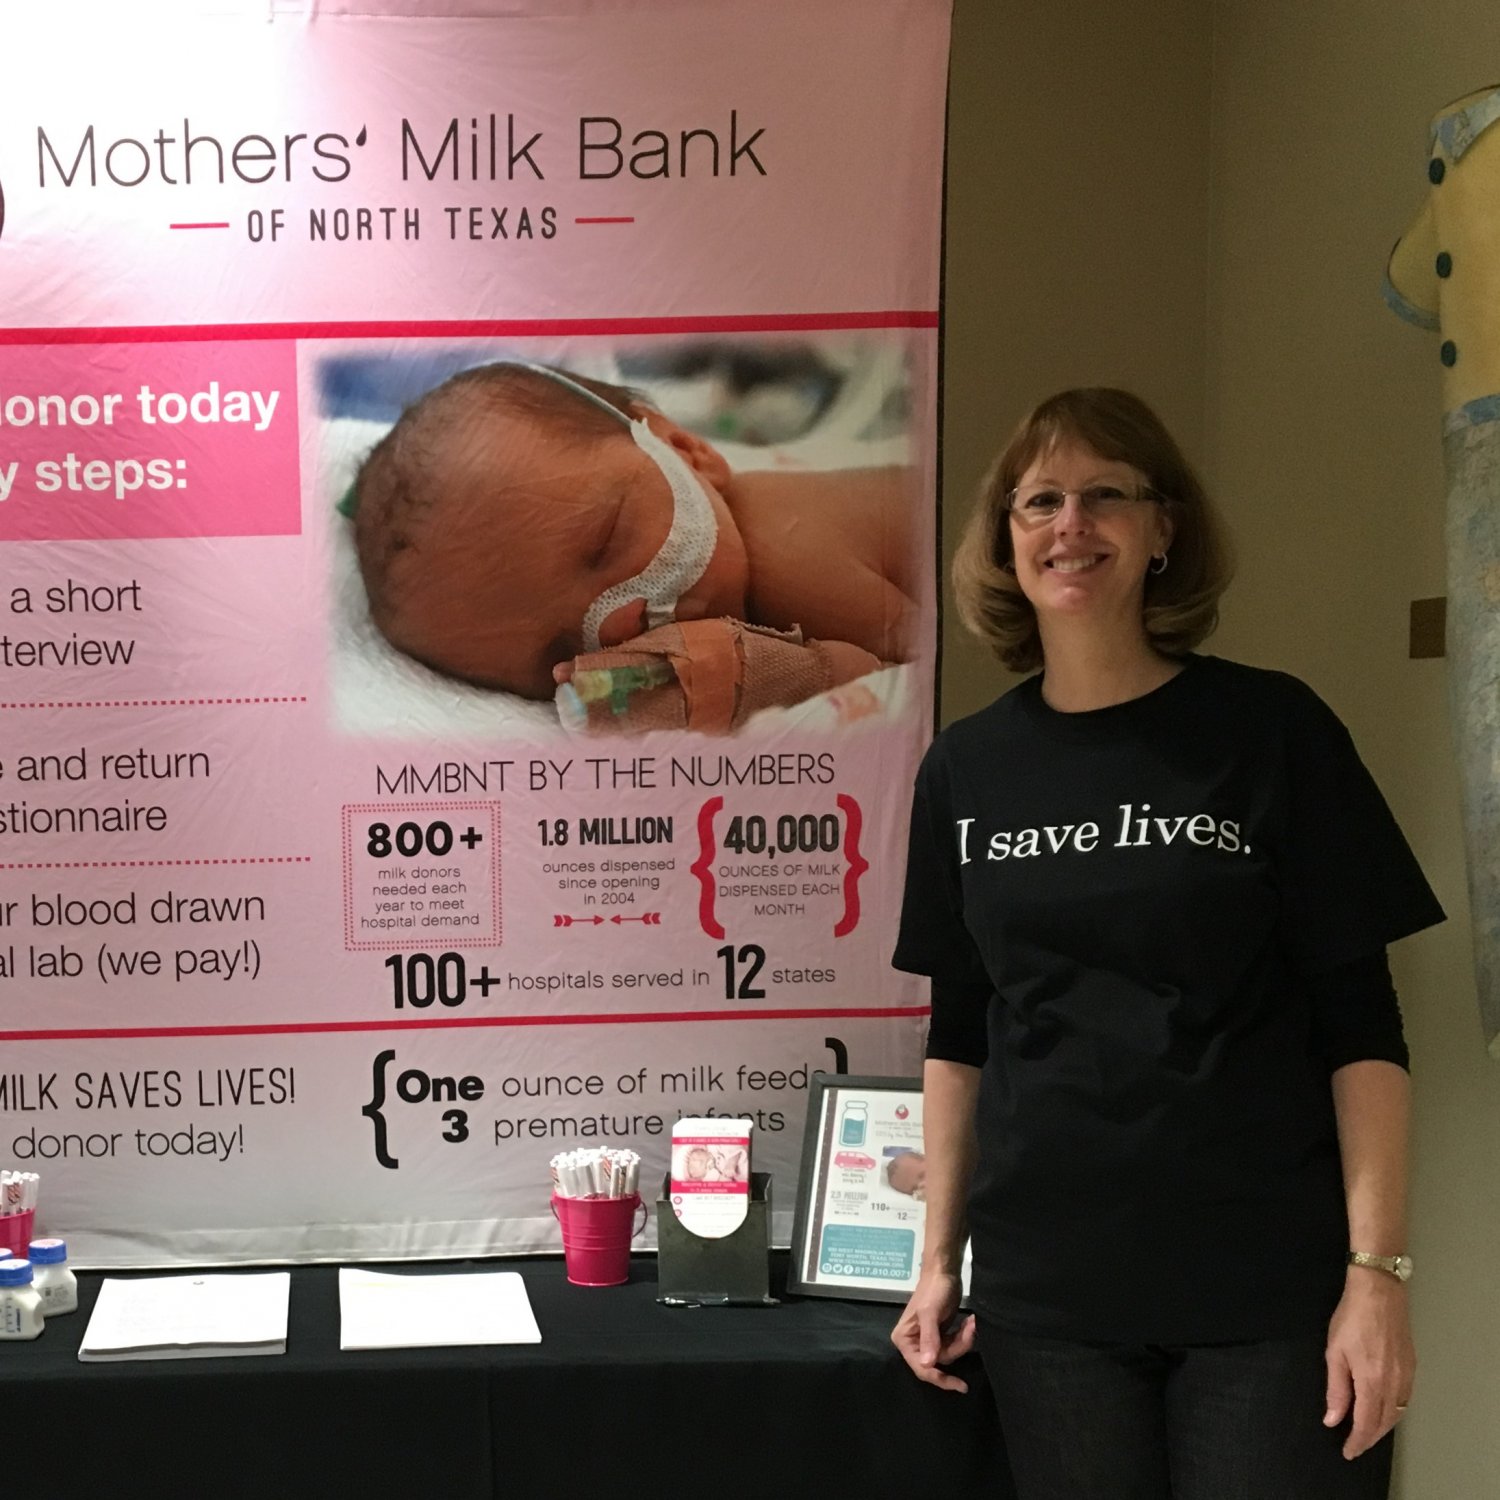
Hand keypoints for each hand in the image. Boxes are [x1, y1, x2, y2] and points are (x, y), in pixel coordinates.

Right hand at [891, 1269, 975, 1392]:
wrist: (944, 1272)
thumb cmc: (934, 1289)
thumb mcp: (930, 1312)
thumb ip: (929, 1338)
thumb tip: (927, 1364)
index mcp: (904, 1339)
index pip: (921, 1368)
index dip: (940, 1378)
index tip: (961, 1386)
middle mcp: (913, 1343)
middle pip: (939, 1361)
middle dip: (957, 1347)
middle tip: (969, 1330)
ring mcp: (927, 1340)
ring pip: (949, 1354)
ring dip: (963, 1340)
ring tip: (970, 1323)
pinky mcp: (940, 1335)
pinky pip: (953, 1345)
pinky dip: (963, 1336)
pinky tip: (969, 1323)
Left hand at [1323, 1272, 1414, 1458]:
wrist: (1379, 1291)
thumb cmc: (1351, 1318)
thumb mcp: (1334, 1352)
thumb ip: (1336, 1389)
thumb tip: (1332, 1419)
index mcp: (1372, 1382)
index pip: (1366, 1423)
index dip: (1357, 1441)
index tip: (1348, 1452)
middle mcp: (1394, 1384)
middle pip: (1384, 1422)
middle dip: (1370, 1438)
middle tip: (1355, 1446)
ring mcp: (1406, 1376)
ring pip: (1397, 1413)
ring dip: (1383, 1427)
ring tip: (1367, 1432)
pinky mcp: (1412, 1367)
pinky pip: (1405, 1400)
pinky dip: (1394, 1412)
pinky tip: (1383, 1410)